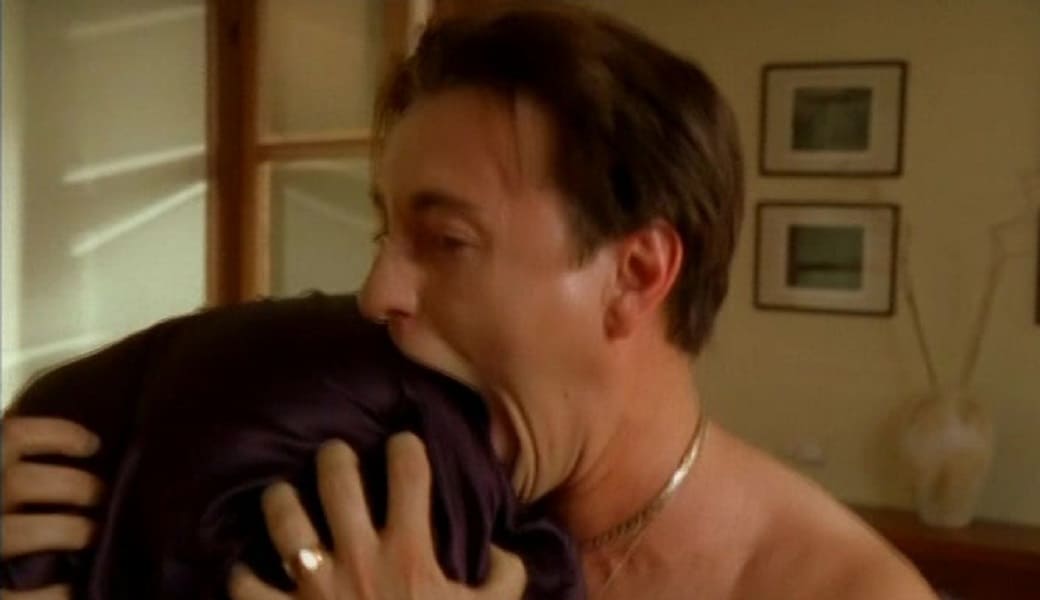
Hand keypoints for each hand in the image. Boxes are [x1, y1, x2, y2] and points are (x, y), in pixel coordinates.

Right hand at [1, 416, 104, 599]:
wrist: (2, 574)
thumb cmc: (11, 514)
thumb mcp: (12, 489)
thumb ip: (31, 477)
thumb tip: (96, 454)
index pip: (12, 437)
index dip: (57, 434)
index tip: (93, 445)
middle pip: (21, 482)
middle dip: (74, 486)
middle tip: (102, 496)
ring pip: (19, 531)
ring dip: (68, 531)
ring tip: (93, 535)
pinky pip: (19, 597)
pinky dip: (51, 594)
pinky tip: (70, 591)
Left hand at [228, 433, 525, 599]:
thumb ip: (505, 577)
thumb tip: (503, 548)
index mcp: (409, 552)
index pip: (408, 473)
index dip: (407, 448)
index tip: (404, 445)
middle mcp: (358, 557)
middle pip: (337, 480)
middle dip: (334, 457)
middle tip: (335, 455)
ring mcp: (315, 587)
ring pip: (284, 518)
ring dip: (281, 499)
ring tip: (283, 493)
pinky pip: (246, 585)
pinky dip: (242, 573)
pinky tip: (247, 566)